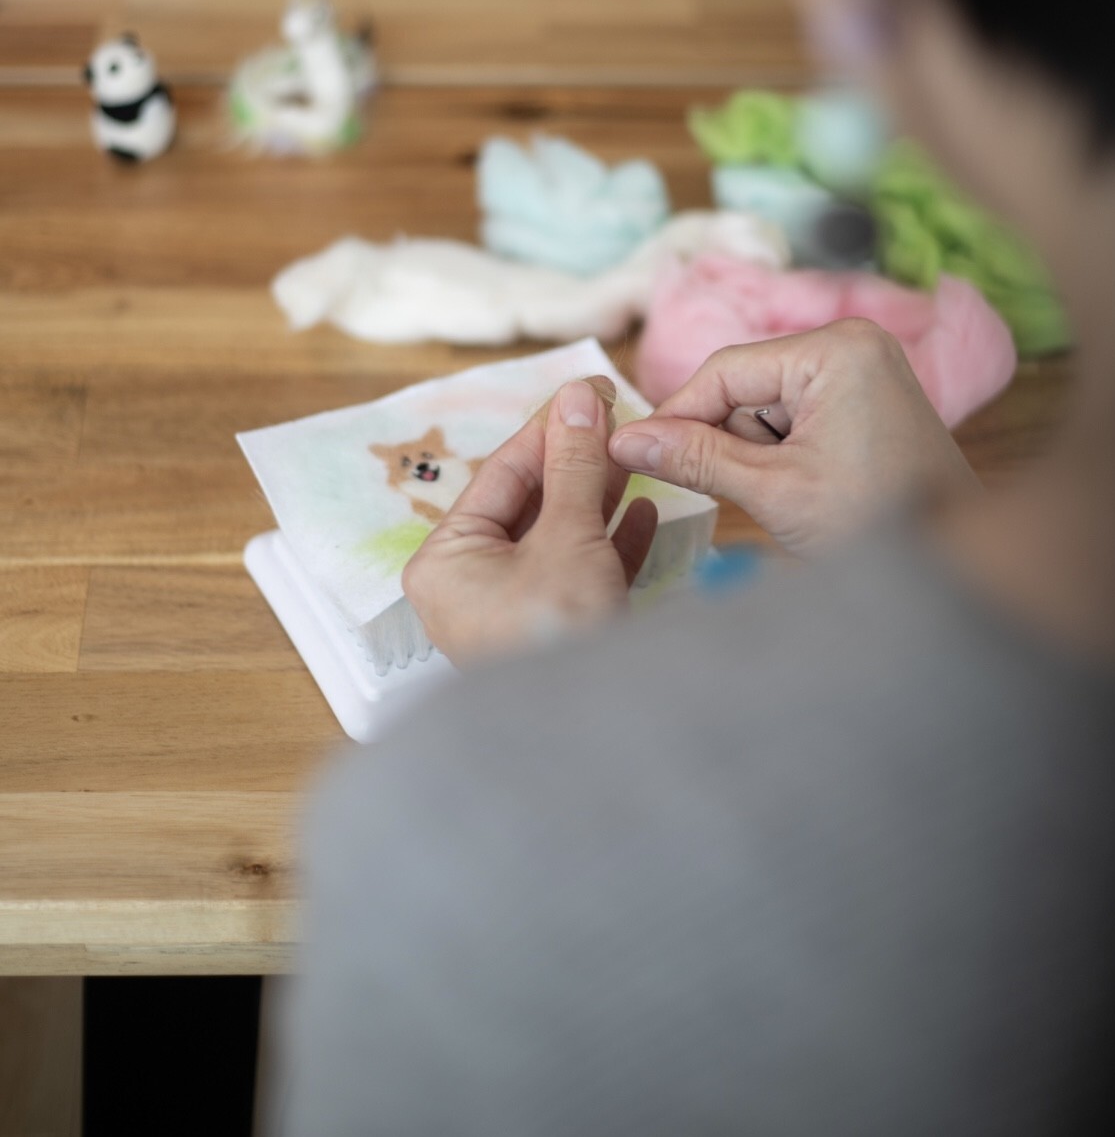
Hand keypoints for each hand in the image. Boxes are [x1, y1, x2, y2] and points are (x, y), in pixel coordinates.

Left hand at [402, 377, 657, 662]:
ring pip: (556, 539)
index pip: (501, 474)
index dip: (550, 429)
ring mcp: (510, 615)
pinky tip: (644, 513)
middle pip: (527, 505)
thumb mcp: (567, 537)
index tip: (590, 392)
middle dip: (577, 463)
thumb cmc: (556, 636)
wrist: (589, 744)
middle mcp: (469, 587)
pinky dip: (608, 545)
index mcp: (447, 561)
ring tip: (635, 457)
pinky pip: (577, 576)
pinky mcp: (551, 637)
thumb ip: (573, 466)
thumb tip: (576, 398)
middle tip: (619, 419)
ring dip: (596, 498)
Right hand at [609, 320, 978, 554]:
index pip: (725, 371)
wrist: (955, 563)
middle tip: (743, 490)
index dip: (677, 415)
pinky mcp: (867, 394)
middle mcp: (852, 342)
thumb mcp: (772, 490)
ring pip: (768, 403)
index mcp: (835, 349)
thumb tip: (625, 442)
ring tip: (792, 495)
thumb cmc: (875, 522)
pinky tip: (808, 486)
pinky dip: (785, 451)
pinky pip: (798, 413)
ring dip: (759, 451)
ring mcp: (863, 366)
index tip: (636, 454)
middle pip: (747, 385)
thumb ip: (695, 458)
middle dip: (732, 440)